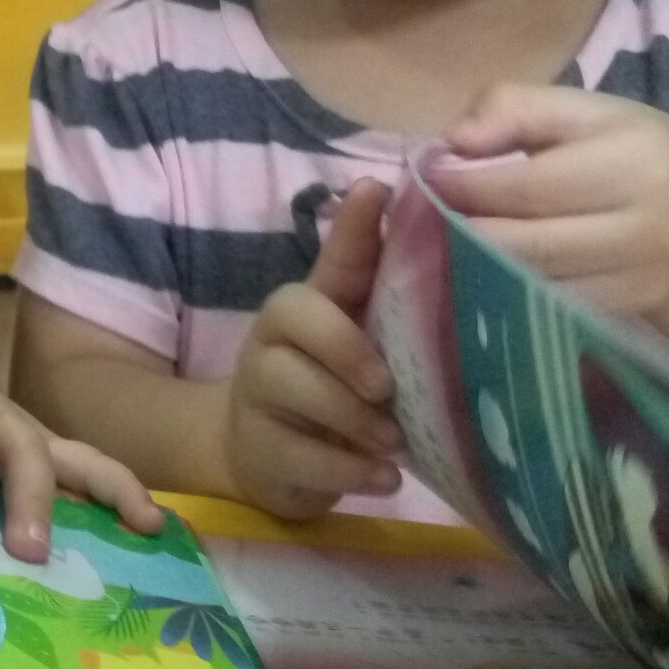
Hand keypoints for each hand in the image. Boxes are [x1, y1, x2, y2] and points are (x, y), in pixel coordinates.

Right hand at [224, 180, 403, 519]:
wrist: (259, 451)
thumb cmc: (327, 383)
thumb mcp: (356, 337)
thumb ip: (379, 283)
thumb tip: (409, 205)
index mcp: (306, 304)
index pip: (330, 260)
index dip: (354, 228)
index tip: (377, 191)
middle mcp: (273, 339)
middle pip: (303, 325)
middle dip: (350, 355)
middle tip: (389, 390)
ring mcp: (258, 394)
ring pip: (300, 391)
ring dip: (356, 420)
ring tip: (393, 443)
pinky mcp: (258, 450)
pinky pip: (303, 456)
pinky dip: (350, 470)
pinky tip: (384, 477)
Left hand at [433, 85, 668, 321]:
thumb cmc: (627, 150)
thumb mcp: (581, 111)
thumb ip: (513, 109)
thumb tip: (454, 140)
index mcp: (636, 163)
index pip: (531, 186)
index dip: (469, 186)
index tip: (430, 178)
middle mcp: (647, 227)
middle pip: (528, 242)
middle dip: (465, 230)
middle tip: (428, 216)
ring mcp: (641, 278)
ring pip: (534, 281)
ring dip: (477, 264)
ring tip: (447, 240)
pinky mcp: (628, 311)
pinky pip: (550, 306)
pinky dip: (507, 289)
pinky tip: (482, 268)